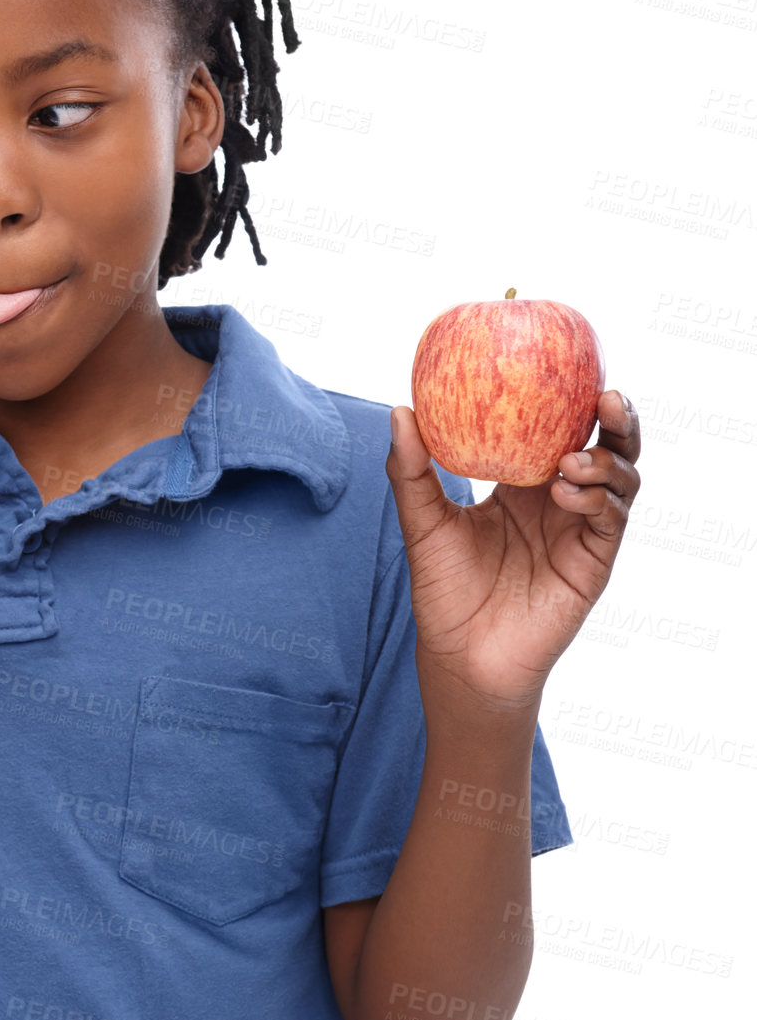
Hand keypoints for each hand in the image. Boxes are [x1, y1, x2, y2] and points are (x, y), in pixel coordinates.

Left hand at [384, 390, 640, 708]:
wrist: (459, 654)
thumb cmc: (442, 587)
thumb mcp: (422, 520)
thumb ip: (412, 469)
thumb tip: (400, 410)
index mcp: (522, 482)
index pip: (560, 428)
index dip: (573, 397)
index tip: (569, 365)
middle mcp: (559, 500)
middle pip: (605, 446)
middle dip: (616, 419)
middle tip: (605, 396)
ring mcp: (581, 530)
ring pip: (619, 480)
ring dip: (604, 462)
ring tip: (570, 462)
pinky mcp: (593, 562)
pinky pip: (610, 520)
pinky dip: (597, 500)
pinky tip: (565, 492)